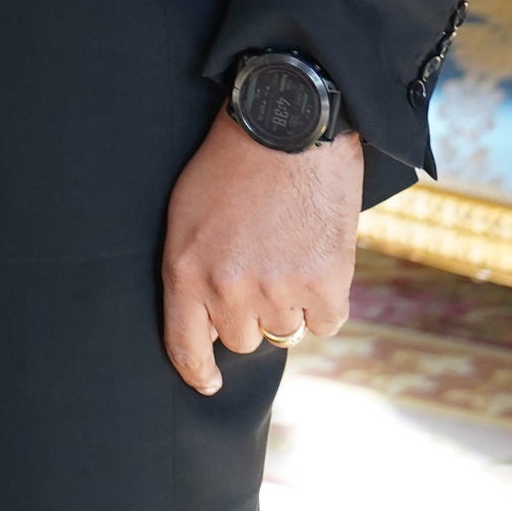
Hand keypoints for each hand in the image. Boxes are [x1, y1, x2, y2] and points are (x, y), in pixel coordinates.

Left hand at [158, 108, 360, 394]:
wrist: (288, 127)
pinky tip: (318, 257)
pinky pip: (326, 323)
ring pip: (285, 331)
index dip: (197, 371)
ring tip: (289, 248)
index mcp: (185, 271)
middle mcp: (228, 289)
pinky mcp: (324, 286)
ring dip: (290, 302)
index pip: (185, 345)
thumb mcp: (188, 213)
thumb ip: (194, 269)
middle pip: (242, 339)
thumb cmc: (233, 162)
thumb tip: (209, 321)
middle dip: (251, 312)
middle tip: (262, 265)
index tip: (208, 383)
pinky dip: (326, 299)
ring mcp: (277, 291)